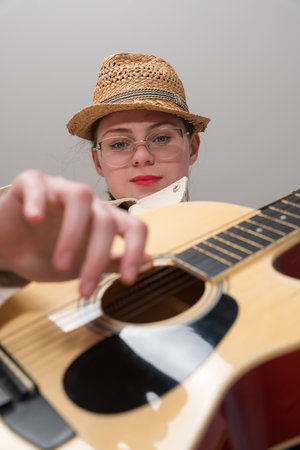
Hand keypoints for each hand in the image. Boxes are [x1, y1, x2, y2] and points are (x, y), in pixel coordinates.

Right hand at [0, 170, 147, 296]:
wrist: (7, 248)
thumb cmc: (45, 253)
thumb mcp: (82, 264)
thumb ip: (113, 261)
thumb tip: (150, 260)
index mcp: (103, 219)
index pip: (133, 227)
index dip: (136, 252)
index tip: (128, 281)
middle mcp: (87, 202)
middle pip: (105, 220)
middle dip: (97, 258)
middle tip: (83, 290)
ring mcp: (59, 189)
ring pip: (80, 196)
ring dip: (73, 233)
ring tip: (60, 264)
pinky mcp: (31, 184)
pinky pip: (37, 183)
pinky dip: (37, 200)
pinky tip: (33, 219)